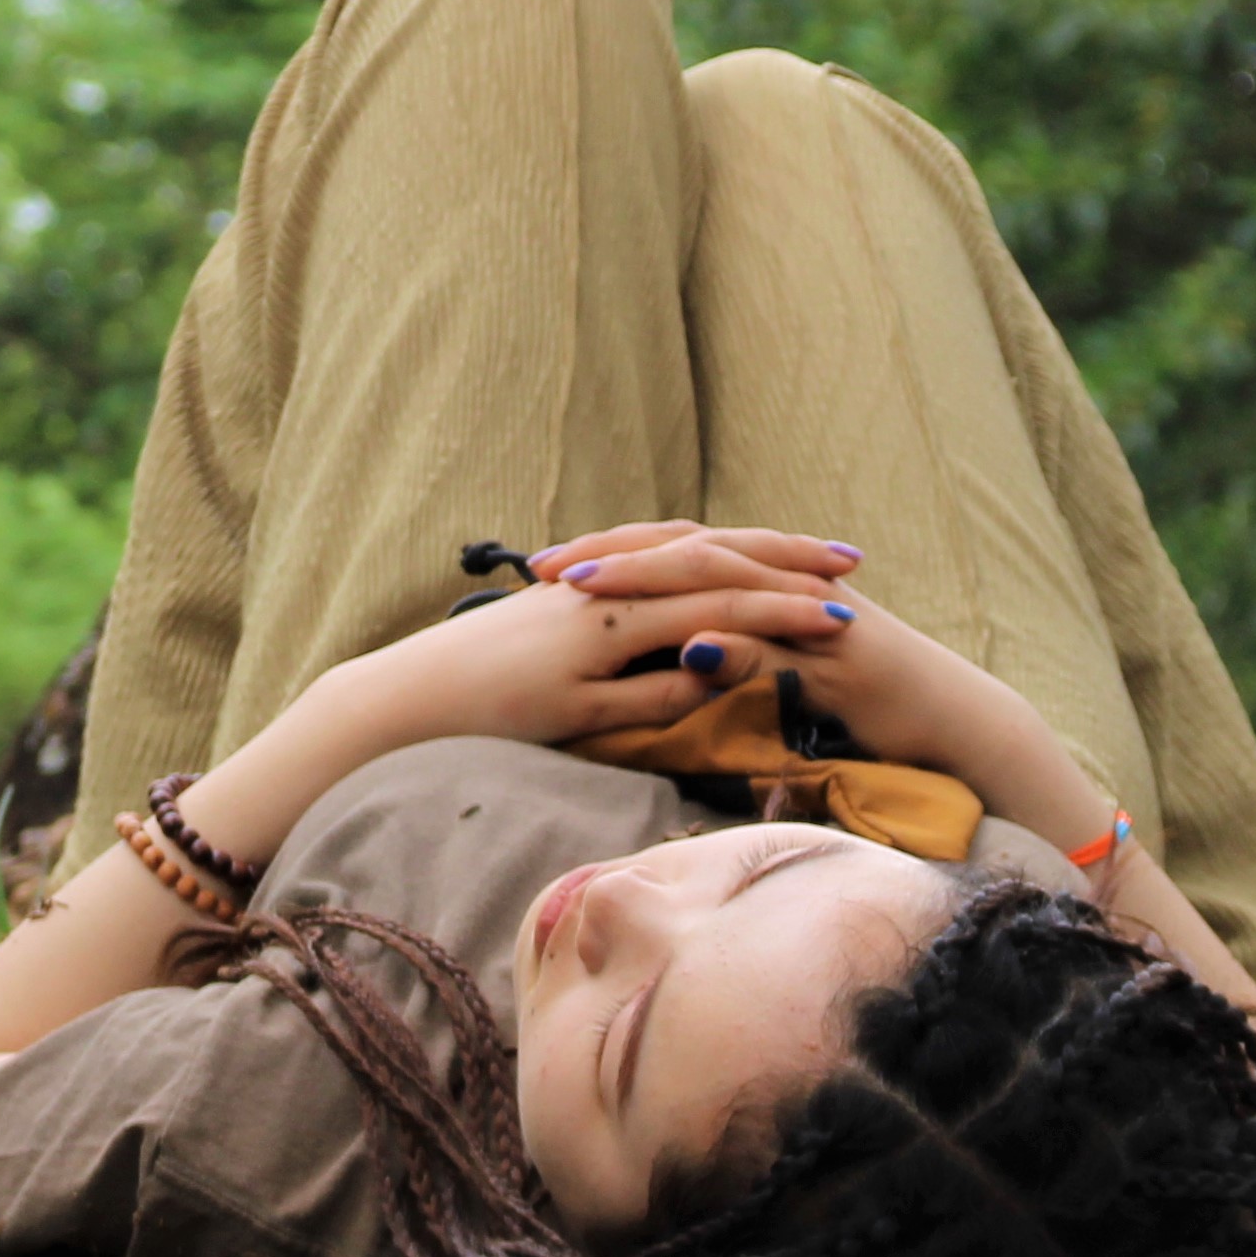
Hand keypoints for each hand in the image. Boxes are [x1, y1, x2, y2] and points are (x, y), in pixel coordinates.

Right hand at [323, 525, 860, 755]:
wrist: (403, 700)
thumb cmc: (486, 690)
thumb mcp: (577, 673)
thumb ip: (641, 669)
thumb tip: (706, 672)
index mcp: (608, 588)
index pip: (702, 559)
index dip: (767, 556)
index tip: (829, 562)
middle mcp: (602, 595)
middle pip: (710, 566)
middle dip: (786, 566)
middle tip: (853, 566)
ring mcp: (585, 632)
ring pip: (690, 607)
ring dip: (766, 610)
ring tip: (832, 618)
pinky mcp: (566, 676)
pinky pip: (641, 667)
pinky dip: (695, 664)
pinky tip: (748, 668)